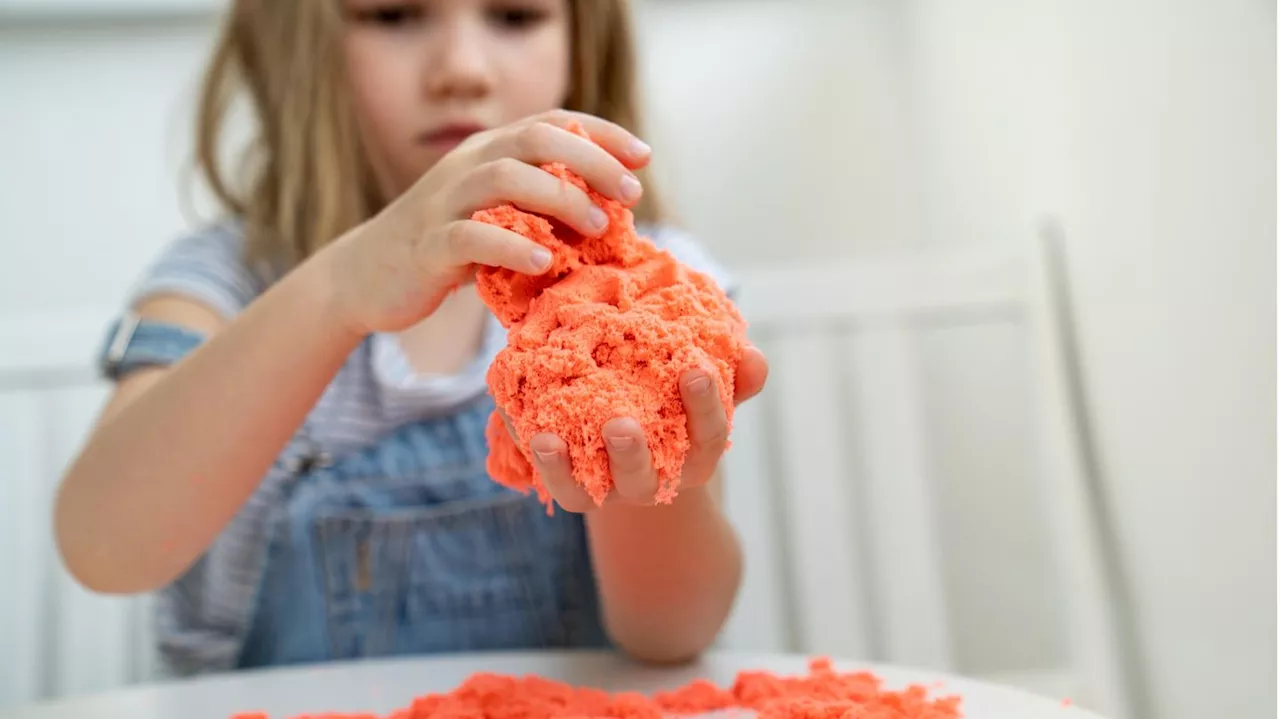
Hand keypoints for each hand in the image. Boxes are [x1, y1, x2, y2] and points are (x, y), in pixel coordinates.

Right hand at [322, 110, 651, 336]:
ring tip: (598, 228)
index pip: (552, 122)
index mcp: (488, 152)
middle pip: (535, 139)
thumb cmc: (447, 248)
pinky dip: (512, 247)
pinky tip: (545, 264)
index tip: (643, 157)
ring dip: (560, 199)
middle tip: (630, 195)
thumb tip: (610, 215)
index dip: (602, 133)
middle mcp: (467, 165)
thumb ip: (540, 208)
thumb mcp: (497, 217)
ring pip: (504, 178)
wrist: (365, 276)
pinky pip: (471, 237)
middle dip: (591, 162)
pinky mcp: (428, 246)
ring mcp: (444, 202)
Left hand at [501, 346, 769, 511]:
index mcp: (696, 453)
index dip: (706, 407)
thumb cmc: (680, 401)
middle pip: (647, 476)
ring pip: (594, 490)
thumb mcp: (708, 388)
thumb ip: (734, 374)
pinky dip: (544, 464)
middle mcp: (655, 479)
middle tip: (619, 426)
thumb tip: (755, 359)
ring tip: (552, 438)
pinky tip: (533, 435)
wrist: (638, 434)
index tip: (696, 370)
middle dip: (633, 454)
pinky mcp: (578, 491)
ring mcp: (613, 489)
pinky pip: (561, 486)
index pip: (709, 436)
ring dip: (572, 468)